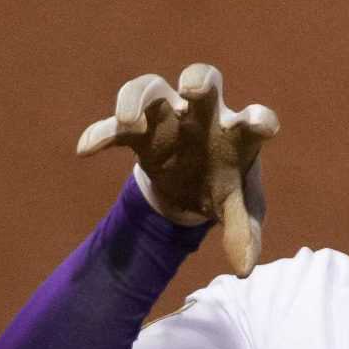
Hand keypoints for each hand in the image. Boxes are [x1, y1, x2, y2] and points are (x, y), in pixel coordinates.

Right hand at [76, 63, 279, 274]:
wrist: (189, 187)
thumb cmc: (221, 188)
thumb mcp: (236, 212)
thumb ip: (243, 233)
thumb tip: (243, 269)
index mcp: (237, 134)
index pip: (254, 119)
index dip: (258, 119)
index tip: (262, 124)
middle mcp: (204, 116)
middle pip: (203, 78)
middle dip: (198, 80)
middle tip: (193, 91)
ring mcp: (168, 118)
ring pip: (151, 89)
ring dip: (137, 99)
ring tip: (127, 124)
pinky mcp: (138, 131)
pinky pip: (114, 126)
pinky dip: (100, 133)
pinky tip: (86, 150)